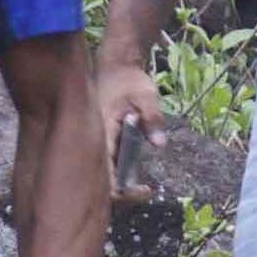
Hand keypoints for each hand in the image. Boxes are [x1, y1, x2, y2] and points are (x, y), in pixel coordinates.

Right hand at [94, 60, 166, 193]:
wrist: (115, 65)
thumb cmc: (129, 79)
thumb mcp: (145, 95)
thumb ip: (152, 118)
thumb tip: (159, 144)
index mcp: (102, 133)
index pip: (107, 175)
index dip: (123, 190)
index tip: (144, 189)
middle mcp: (96, 141)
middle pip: (104, 179)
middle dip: (124, 191)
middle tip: (146, 190)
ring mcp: (100, 141)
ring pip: (106, 172)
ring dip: (123, 181)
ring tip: (142, 185)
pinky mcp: (105, 139)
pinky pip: (109, 162)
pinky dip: (122, 170)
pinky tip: (136, 171)